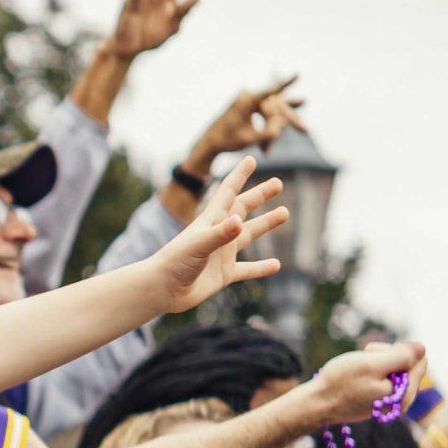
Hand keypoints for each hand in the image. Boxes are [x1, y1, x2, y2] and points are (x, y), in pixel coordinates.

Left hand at [146, 155, 287, 311]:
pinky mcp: (224, 274)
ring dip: (266, 223)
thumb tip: (240, 220)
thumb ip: (220, 233)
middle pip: (243, 208)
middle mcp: (218, 233)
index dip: (240, 175)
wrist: (162, 289)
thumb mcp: (198, 244)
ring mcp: (222, 253)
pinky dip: (261, 267)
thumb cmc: (175, 261)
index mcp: (210, 220)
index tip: (251, 158)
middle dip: (259, 195)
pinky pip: (247, 269)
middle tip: (278, 183)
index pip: (228, 191)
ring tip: (285, 212)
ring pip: (249, 235)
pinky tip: (276, 265)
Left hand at [182, 76, 305, 170]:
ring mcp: (250, 100)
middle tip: (304, 130)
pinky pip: (268, 110)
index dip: (286, 83)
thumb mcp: (249, 140)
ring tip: (304, 105)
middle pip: (276, 105)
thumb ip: (267, 133)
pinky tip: (297, 105)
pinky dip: (274, 122)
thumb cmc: (227, 140)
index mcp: (246, 100)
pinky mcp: (251, 106)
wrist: (211, 142)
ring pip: (274, 108)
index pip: (270, 91)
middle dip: (288, 121)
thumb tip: (283, 124)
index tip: (297, 74)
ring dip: (283, 120)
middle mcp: (249, 96)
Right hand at [303, 340, 429, 426]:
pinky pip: (381, 377)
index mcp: (405, 395)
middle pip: (406, 363)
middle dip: (385, 355)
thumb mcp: (372, 363)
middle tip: (364, 360)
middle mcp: (401, 401)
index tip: (377, 354)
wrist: (316, 403)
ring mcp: (389, 401)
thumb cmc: (341, 382)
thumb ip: (401, 356)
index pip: (418, 359)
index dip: (397, 350)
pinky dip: (370, 371)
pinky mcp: (377, 400)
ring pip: (392, 368)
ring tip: (357, 367)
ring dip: (375, 362)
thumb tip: (422, 347)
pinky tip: (355, 375)